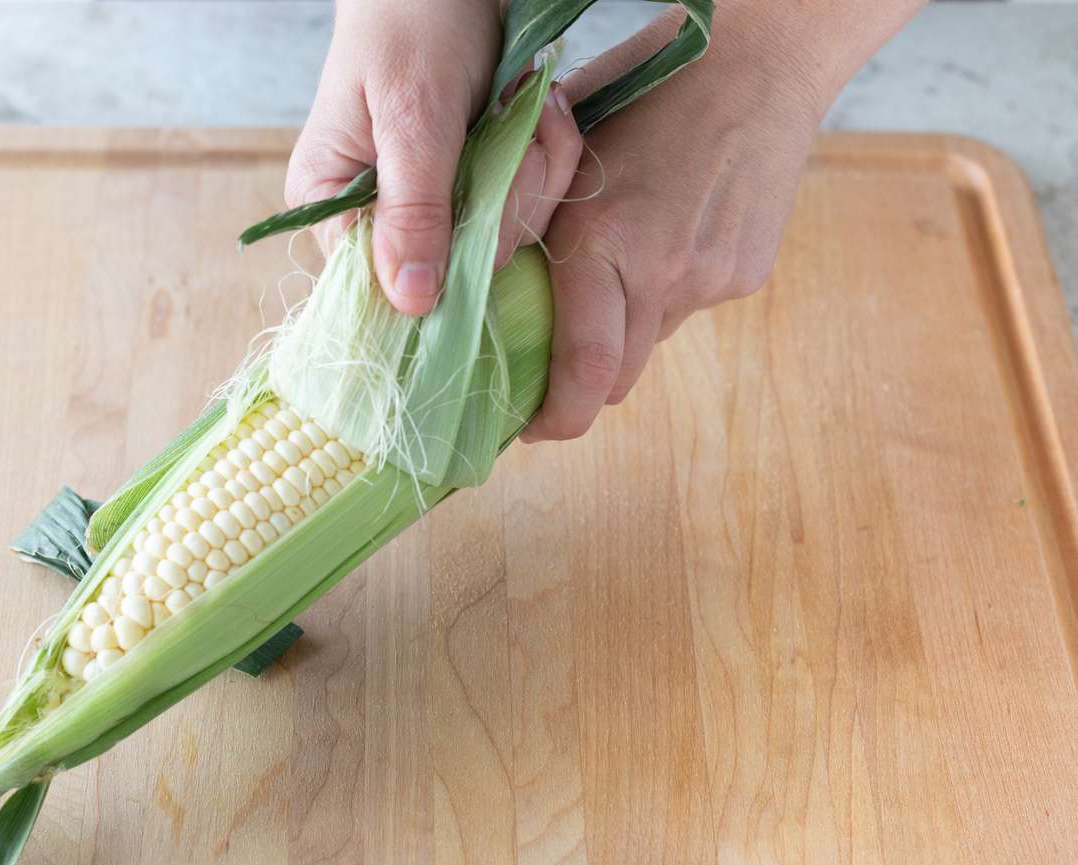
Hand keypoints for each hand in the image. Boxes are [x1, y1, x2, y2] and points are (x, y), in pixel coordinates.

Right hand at [286, 0, 582, 315]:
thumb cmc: (412, 21)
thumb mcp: (412, 114)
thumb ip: (414, 209)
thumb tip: (410, 302)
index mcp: (332, 204)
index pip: (386, 285)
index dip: (448, 259)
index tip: (483, 185)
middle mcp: (378, 218)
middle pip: (458, 267)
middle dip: (506, 195)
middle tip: (514, 122)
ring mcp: (434, 205)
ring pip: (503, 238)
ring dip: (534, 167)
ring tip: (523, 105)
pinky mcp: (477, 187)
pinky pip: (527, 205)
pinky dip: (546, 154)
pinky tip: (534, 109)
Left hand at [522, 2, 923, 440]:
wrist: (762, 61)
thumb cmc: (646, 86)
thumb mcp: (564, 141)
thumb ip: (524, 212)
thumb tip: (479, 277)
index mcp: (603, 239)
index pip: (584, 370)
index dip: (553, 416)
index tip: (526, 426)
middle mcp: (661, 271)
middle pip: (617, 380)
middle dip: (581, 392)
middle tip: (551, 382)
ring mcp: (710, 278)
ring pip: (650, 343)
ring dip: (622, 334)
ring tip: (613, 277)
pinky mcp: (744, 274)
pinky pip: (687, 307)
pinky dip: (664, 294)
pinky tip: (665, 237)